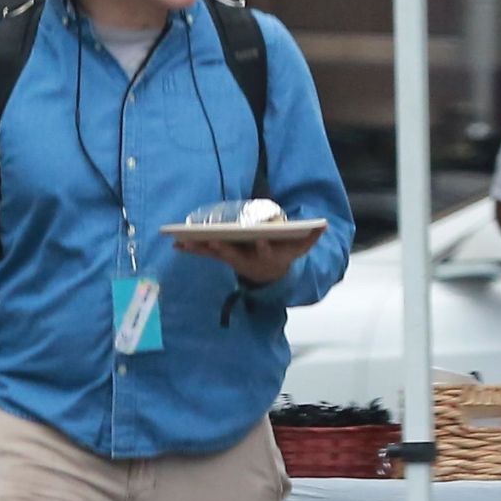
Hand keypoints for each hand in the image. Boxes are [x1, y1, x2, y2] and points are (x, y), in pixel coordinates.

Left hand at [172, 228, 321, 282]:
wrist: (270, 275)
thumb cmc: (284, 253)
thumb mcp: (299, 247)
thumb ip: (311, 237)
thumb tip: (324, 226)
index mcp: (268, 256)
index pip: (267, 252)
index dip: (265, 247)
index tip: (262, 240)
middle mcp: (249, 260)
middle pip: (235, 255)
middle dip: (224, 248)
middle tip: (213, 240)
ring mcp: (233, 260)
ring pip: (216, 255)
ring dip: (200, 249)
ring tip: (184, 241)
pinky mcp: (222, 257)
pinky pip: (205, 254)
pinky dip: (191, 249)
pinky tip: (176, 244)